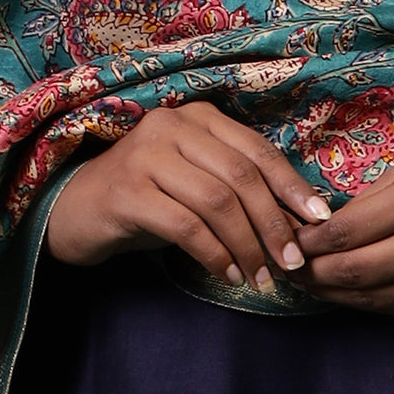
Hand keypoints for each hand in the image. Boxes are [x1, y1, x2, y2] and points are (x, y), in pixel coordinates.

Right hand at [45, 100, 331, 291]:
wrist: (74, 209)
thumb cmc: (146, 196)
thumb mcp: (193, 182)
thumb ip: (234, 189)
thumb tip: (294, 223)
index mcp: (197, 116)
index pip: (256, 149)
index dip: (291, 185)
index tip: (319, 220)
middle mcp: (172, 125)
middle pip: (240, 176)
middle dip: (273, 223)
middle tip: (291, 262)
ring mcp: (146, 155)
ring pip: (216, 201)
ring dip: (246, 245)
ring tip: (260, 277)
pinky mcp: (127, 191)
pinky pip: (185, 226)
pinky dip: (213, 254)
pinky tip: (226, 273)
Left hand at [292, 147, 393, 318]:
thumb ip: (374, 197)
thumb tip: (327, 223)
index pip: (345, 231)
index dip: (309, 241)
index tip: (289, 238)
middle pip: (351, 272)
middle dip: (312, 273)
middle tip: (288, 267)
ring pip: (371, 299)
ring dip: (334, 293)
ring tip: (310, 282)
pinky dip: (368, 302)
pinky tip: (350, 292)